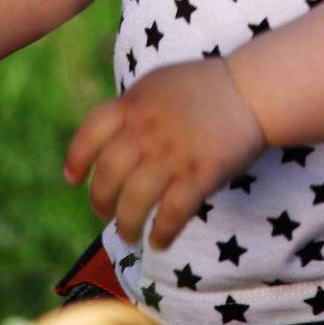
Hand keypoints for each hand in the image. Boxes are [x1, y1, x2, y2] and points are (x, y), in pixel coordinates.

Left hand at [64, 57, 266, 250]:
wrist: (251, 89)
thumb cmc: (205, 87)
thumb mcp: (159, 84)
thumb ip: (133, 108)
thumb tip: (109, 139)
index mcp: (134, 104)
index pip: (91, 134)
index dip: (77, 158)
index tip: (72, 178)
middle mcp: (146, 130)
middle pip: (108, 176)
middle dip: (101, 202)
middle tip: (105, 213)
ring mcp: (172, 154)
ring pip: (134, 203)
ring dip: (127, 226)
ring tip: (130, 236)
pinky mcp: (199, 175)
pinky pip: (171, 215)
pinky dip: (162, 234)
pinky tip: (160, 241)